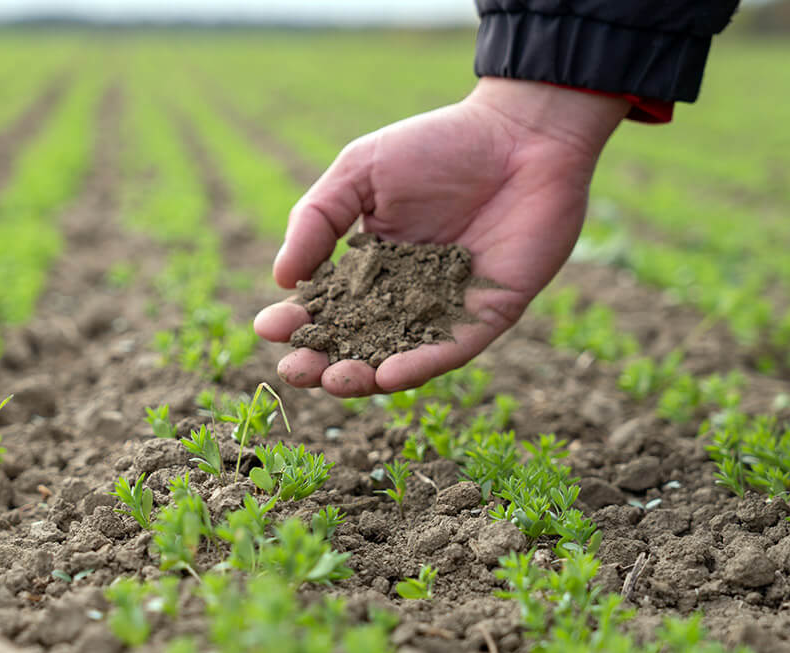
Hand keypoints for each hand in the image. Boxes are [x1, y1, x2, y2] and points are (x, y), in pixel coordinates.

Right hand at [255, 77, 630, 396]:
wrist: (521, 134)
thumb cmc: (437, 145)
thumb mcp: (360, 171)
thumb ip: (318, 219)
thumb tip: (283, 278)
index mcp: (368, 265)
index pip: (324, 304)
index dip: (295, 320)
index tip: (269, 327)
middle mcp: (403, 295)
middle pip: (355, 342)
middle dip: (322, 361)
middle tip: (297, 371)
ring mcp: (444, 310)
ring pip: (398, 356)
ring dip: (364, 376)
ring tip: (336, 381)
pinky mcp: (487, 315)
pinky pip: (450, 350)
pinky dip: (420, 365)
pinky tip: (390, 376)